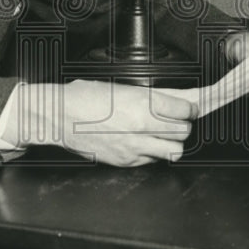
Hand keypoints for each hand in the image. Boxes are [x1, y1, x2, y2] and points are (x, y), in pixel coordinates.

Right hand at [56, 79, 196, 166]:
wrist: (59, 116)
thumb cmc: (83, 97)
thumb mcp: (121, 87)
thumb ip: (152, 96)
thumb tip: (177, 98)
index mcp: (142, 103)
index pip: (185, 111)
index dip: (190, 109)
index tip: (188, 108)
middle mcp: (141, 127)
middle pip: (183, 132)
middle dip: (182, 125)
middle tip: (176, 120)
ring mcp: (134, 147)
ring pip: (174, 151)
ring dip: (172, 142)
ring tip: (163, 134)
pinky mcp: (125, 160)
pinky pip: (153, 160)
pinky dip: (153, 152)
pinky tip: (144, 142)